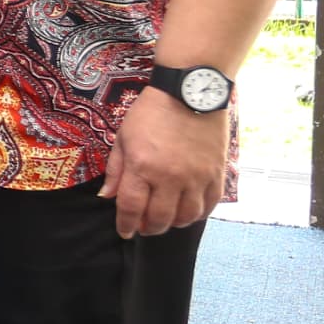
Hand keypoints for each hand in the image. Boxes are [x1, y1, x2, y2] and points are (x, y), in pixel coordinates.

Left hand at [101, 86, 228, 237]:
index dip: (126, 225)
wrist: (189, 91)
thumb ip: (116, 169)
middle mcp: (170, 177)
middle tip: (144, 226)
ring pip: (186, 217)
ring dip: (173, 223)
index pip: (131, 208)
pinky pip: (209, 205)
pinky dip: (197, 214)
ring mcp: (196, 177)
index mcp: (143, 167)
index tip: (125, 231)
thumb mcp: (124, 137)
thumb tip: (107, 197)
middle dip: (149, 228)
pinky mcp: (216, 173)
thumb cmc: (151, 112)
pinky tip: (188, 211)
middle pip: (159, 219)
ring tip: (166, 218)